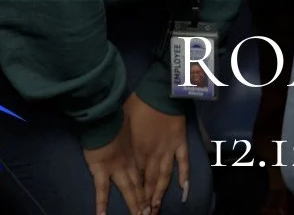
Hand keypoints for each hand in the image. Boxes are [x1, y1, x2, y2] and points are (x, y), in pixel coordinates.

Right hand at [81, 119, 146, 214]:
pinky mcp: (101, 170)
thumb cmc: (116, 118)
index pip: (144, 175)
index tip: (154, 199)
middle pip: (138, 186)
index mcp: (135, 154)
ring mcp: (116, 168)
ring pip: (127, 190)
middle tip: (149, 213)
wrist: (104, 116)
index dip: (149, 187)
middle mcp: (128, 164)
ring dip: (133, 204)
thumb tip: (140, 128)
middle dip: (144, 200)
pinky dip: (101, 203)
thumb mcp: (130, 125)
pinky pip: (101, 190)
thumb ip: (134, 133)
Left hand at [124, 92, 187, 212]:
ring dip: (160, 193)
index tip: (134, 206)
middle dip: (147, 200)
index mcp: (136, 151)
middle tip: (146, 214)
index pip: (136, 178)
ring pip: (164, 177)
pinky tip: (184, 189)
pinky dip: (183, 175)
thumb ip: (119, 135)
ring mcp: (167, 150)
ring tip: (157, 208)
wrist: (159, 91)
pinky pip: (182, 162)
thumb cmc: (138, 103)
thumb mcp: (121, 120)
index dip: (134, 194)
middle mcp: (151, 155)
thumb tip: (110, 141)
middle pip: (149, 182)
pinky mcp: (180, 143)